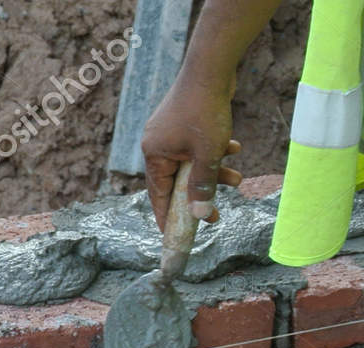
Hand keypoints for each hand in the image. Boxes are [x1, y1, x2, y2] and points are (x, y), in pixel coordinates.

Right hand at [141, 80, 244, 230]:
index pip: (158, 194)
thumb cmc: (205, 111)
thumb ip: (202, 185)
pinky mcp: (183, 121)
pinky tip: (234, 149)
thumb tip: (201, 215)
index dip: (167, 216)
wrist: (212, 68)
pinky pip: (197, 145)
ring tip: (237, 178)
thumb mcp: (207, 154)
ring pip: (192, 163)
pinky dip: (214, 151)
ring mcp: (169, 132)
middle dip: (201, 194)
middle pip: (178, 180)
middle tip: (217, 213)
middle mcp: (156, 145)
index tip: (174, 234)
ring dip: (214, 172)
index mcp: (154, 155)